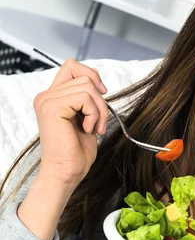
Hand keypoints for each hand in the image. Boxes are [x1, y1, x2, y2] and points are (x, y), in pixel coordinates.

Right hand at [33, 58, 108, 186]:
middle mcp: (46, 96)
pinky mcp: (52, 107)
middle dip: (100, 101)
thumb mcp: (85, 118)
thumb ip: (87, 99)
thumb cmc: (75, 153)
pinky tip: (87, 129)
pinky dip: (93, 114)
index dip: (91, 75)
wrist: (66, 173)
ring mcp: (47, 100)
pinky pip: (85, 97)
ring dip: (99, 109)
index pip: (72, 66)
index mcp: (52, 97)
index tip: (102, 93)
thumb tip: (100, 85)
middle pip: (84, 76)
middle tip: (98, 123)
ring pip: (87, 86)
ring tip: (94, 128)